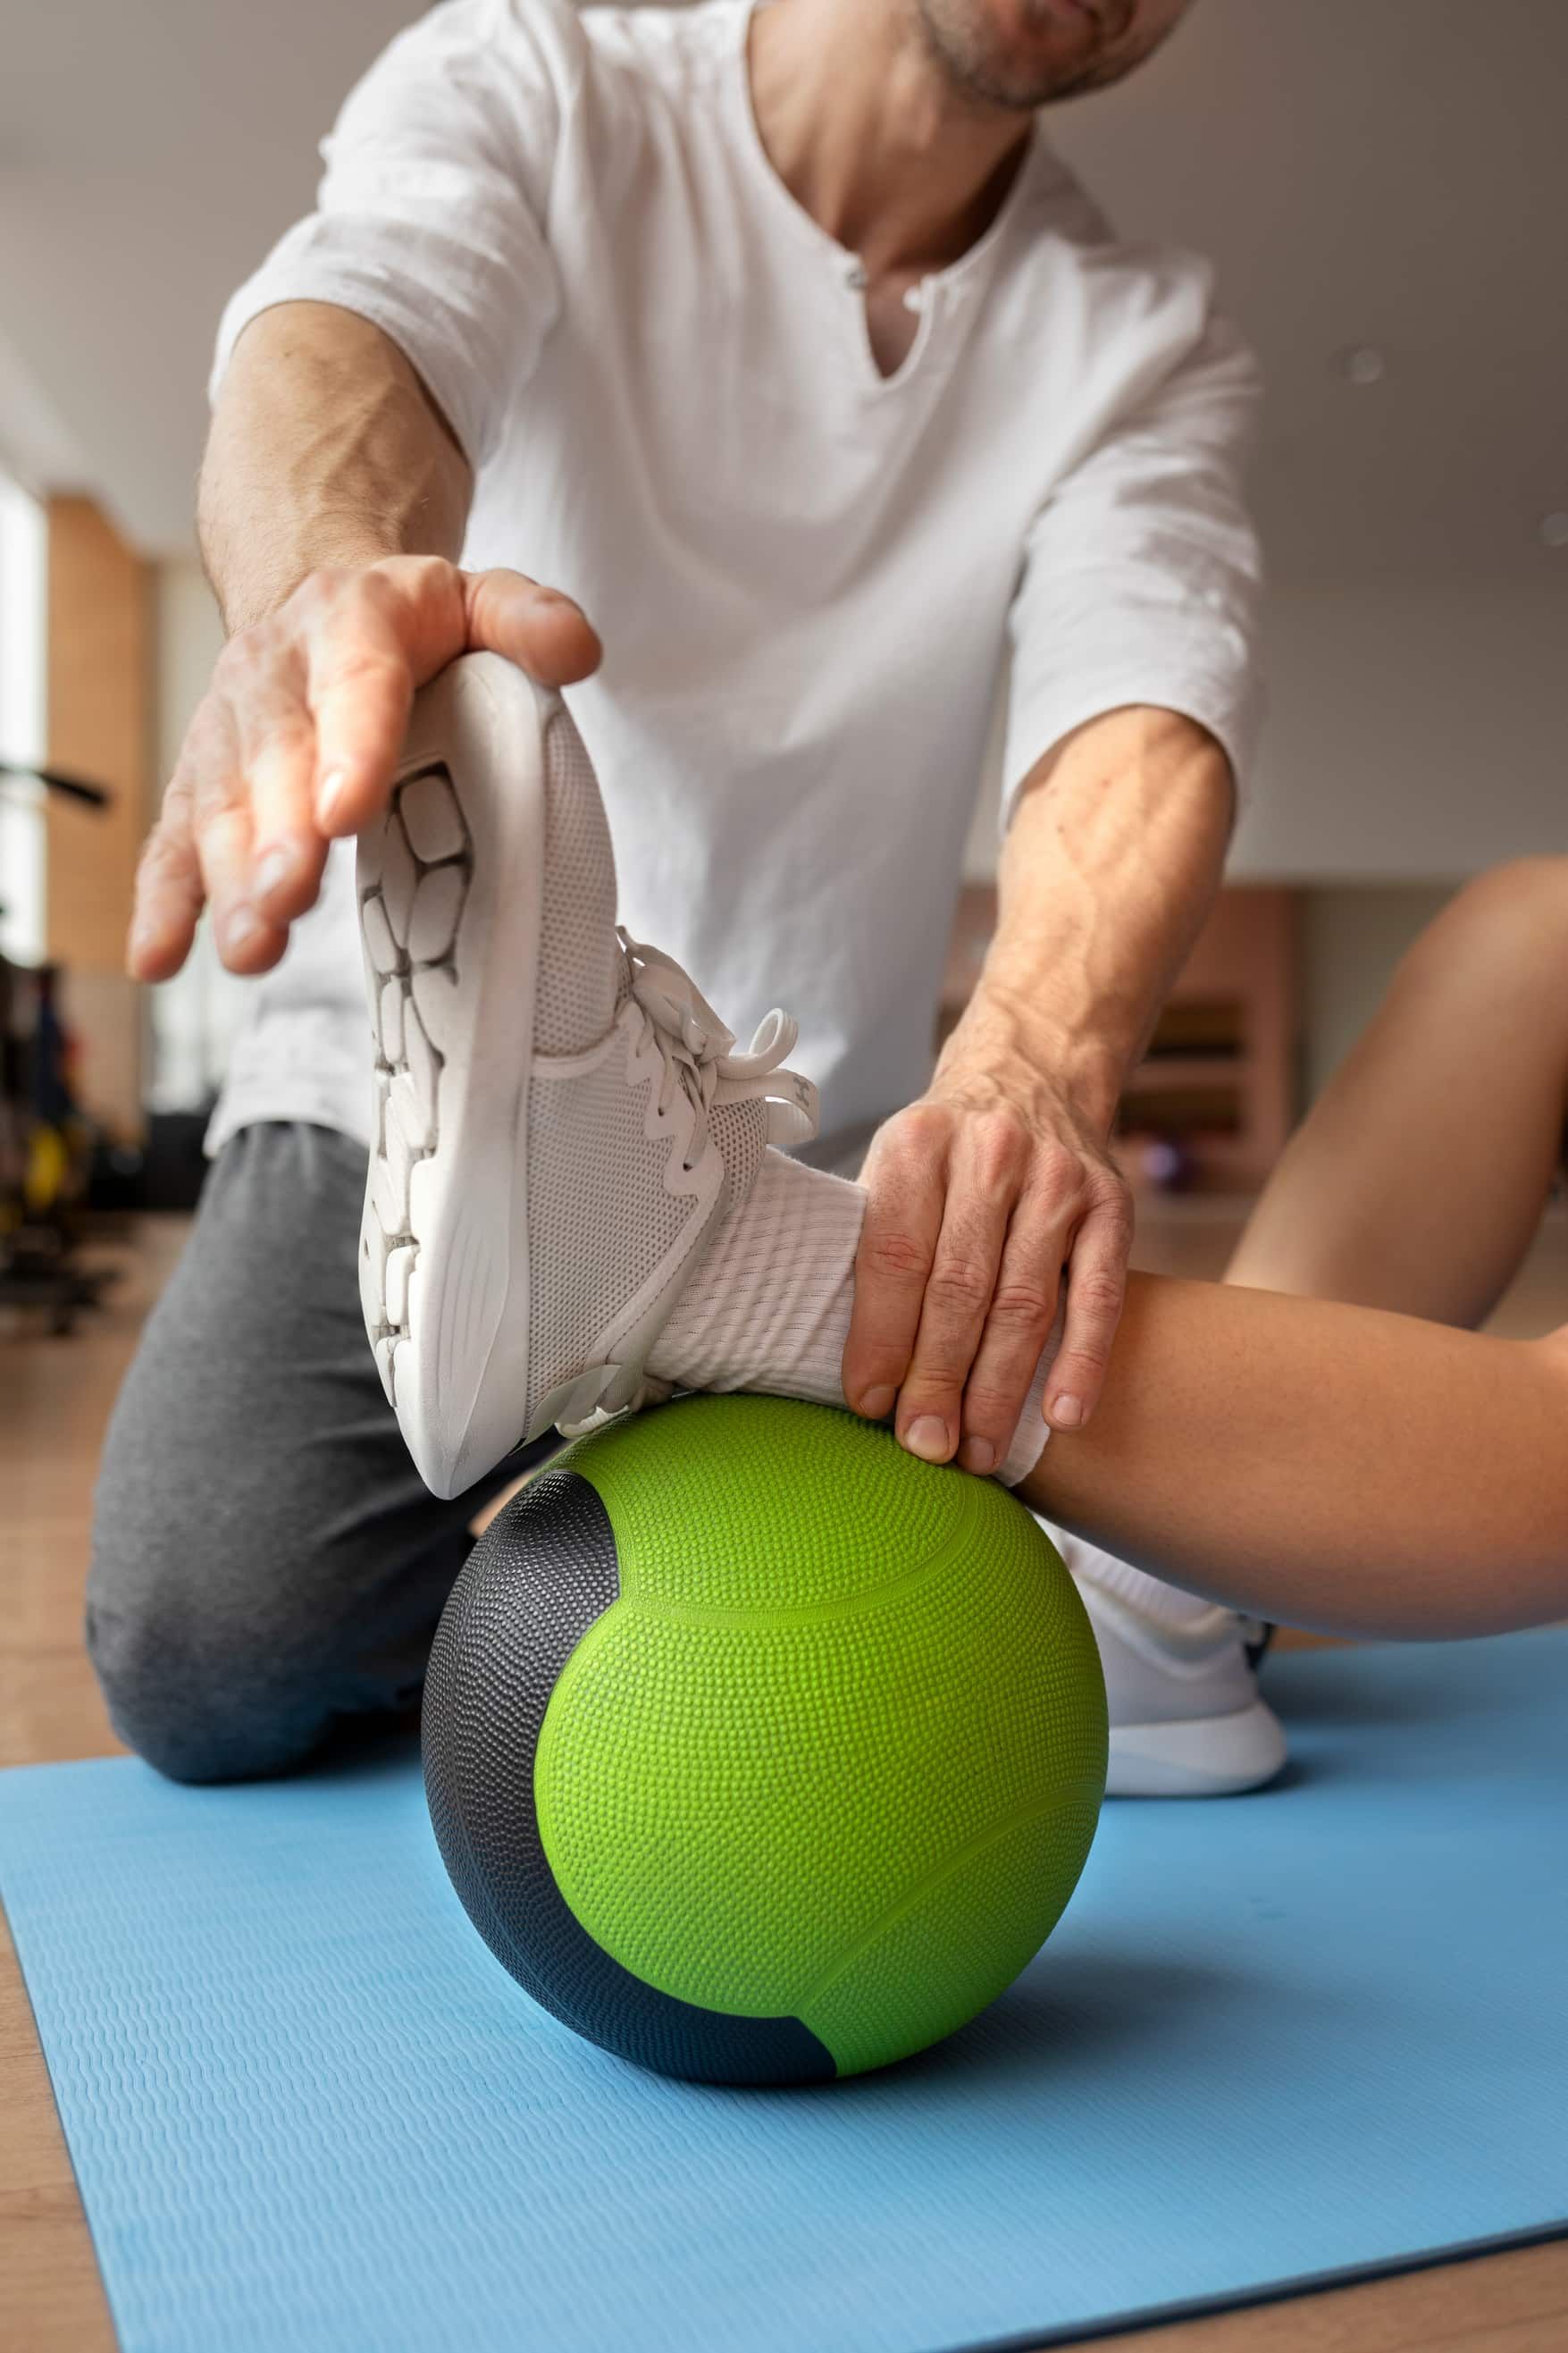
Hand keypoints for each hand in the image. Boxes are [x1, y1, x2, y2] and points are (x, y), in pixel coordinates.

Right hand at [128, 555, 600, 980]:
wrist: (318, 597)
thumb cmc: (414, 624)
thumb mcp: (479, 598)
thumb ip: (527, 620)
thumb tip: (578, 650)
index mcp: (352, 622)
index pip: (356, 684)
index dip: (350, 748)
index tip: (346, 811)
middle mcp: (276, 675)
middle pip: (275, 760)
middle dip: (279, 837)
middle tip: (288, 899)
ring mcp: (230, 732)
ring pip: (221, 809)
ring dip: (229, 882)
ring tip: (250, 947)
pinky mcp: (202, 781)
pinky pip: (175, 839)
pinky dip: (164, 900)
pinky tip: (159, 958)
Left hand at [842, 1033, 1132, 1473]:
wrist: (1034, 1072)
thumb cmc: (948, 1149)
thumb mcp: (897, 1164)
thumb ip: (876, 1244)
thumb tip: (855, 1366)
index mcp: (920, 1144)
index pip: (895, 1256)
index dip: (881, 1338)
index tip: (869, 1405)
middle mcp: (992, 1154)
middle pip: (960, 1288)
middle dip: (939, 1379)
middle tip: (925, 1447)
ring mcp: (1059, 1180)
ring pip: (1025, 1301)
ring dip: (1000, 1389)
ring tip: (979, 1453)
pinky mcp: (1113, 1205)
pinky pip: (1099, 1296)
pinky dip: (1082, 1362)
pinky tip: (1062, 1418)